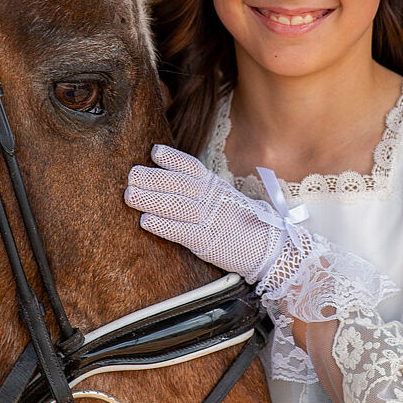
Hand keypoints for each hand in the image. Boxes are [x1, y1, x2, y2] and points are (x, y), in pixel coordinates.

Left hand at [125, 145, 309, 291]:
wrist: (272, 251)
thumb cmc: (247, 227)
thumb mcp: (229, 202)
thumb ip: (206, 192)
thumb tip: (176, 184)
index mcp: (218, 188)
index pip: (192, 168)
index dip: (173, 158)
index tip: (154, 152)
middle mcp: (214, 199)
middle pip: (179, 184)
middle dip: (153, 178)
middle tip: (131, 174)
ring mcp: (211, 219)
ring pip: (176, 205)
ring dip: (151, 199)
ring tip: (130, 195)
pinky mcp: (207, 241)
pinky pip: (181, 231)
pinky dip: (162, 225)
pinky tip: (145, 221)